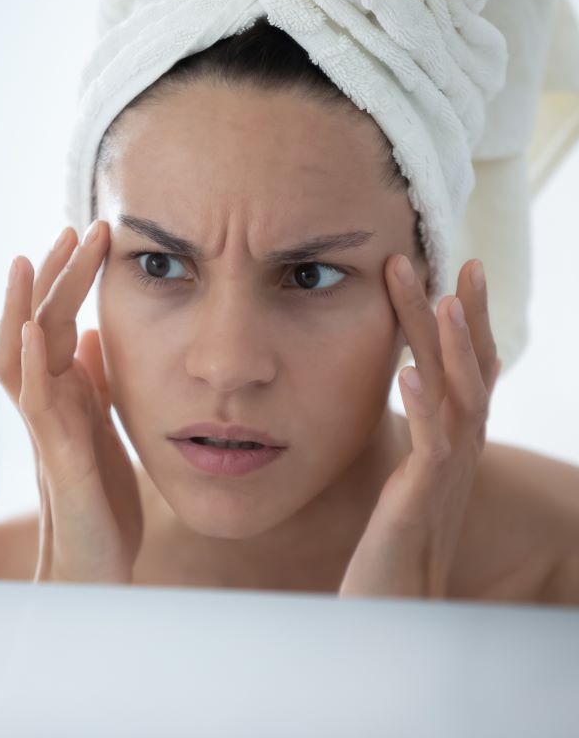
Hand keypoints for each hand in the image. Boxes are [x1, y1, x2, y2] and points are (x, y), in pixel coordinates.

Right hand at [0, 220, 142, 583]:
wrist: (96, 560)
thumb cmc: (98, 493)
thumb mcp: (103, 422)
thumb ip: (93, 380)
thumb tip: (90, 333)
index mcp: (64, 391)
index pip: (58, 321)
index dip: (69, 278)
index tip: (90, 234)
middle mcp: (48, 402)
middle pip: (39, 326)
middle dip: (54, 276)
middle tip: (75, 226)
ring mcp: (47, 427)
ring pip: (22, 356)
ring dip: (24, 307)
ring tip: (29, 259)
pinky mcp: (57, 457)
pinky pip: (36, 406)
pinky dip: (29, 365)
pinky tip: (30, 330)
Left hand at [339, 256, 500, 597]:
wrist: (395, 604)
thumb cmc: (396, 539)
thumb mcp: (407, 476)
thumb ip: (412, 436)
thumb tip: (403, 396)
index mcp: (451, 442)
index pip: (466, 370)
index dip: (467, 322)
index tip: (456, 272)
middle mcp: (458, 452)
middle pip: (470, 372)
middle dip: (464, 315)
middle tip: (456, 261)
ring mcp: (443, 475)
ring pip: (459, 399)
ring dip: (451, 348)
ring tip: (441, 299)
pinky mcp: (420, 501)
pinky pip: (430, 447)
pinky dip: (423, 406)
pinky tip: (408, 372)